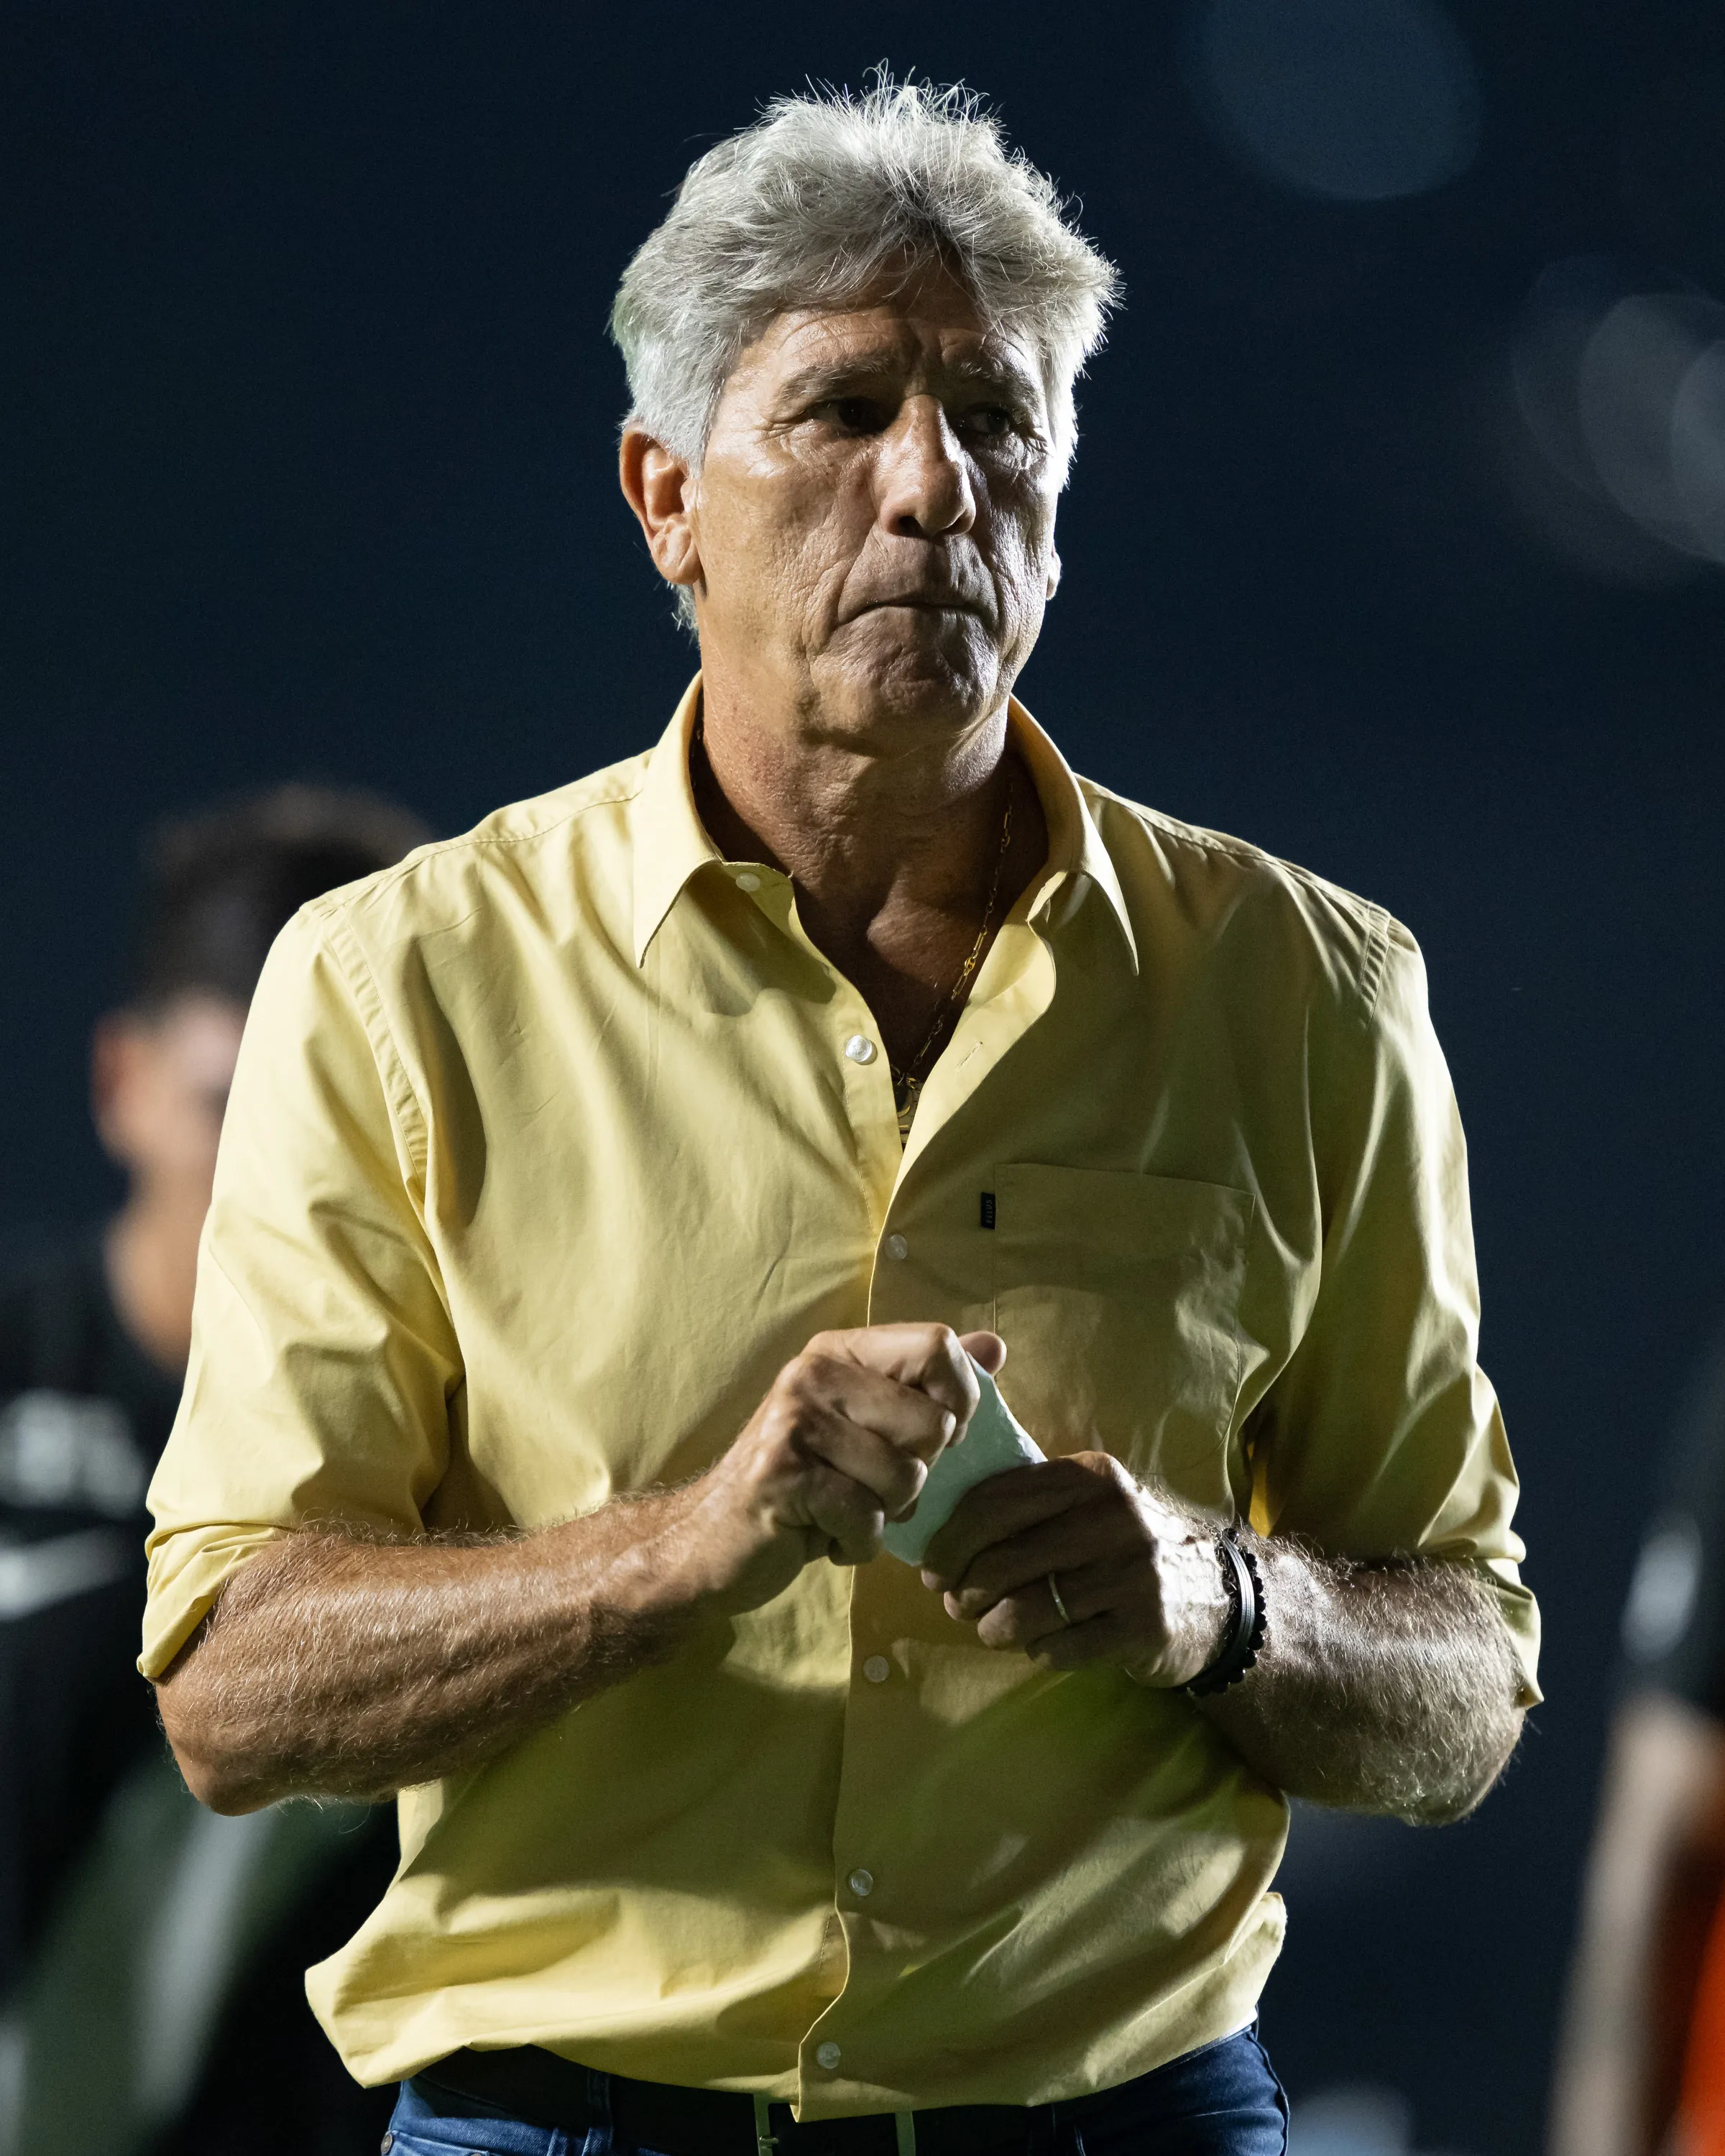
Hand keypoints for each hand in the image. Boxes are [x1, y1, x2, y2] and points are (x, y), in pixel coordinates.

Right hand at [679, 1323, 1004, 1615]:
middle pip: (932, 1424)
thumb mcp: (867, 1423)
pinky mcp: (781, 1475)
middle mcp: (814, 1373)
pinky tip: (822, 1534)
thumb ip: (929, 1384)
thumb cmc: (807, 1482)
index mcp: (841, 1351)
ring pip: (904, 1478)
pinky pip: (865, 1519)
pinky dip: (855, 1544)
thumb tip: (994, 1347)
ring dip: (884, 1514)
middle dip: (917, 1474)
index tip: (932, 1441)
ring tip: (842, 1509)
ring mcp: (793, 1421)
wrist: (714, 1540)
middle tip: (870, 1486)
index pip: (937, 1345)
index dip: (959, 1401)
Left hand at [918, 1452, 1231, 1685]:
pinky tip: (1043, 1643)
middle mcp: (1114, 1516)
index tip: (932, 1568)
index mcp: (1089, 1475)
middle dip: (965, 1590)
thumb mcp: (1087, 1505)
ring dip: (995, 1627)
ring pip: (1026, 1609)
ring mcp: (1132, 1572)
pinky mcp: (1142, 1626)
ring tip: (993, 1629)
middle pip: (1003, 1560)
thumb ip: (1026, 1502)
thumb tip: (938, 1529)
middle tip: (957, 1604)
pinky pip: (1060, 1647)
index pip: (994, 1502)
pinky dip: (1039, 1650)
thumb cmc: (1122, 1548)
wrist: (1215, 1597)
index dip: (950, 1541)